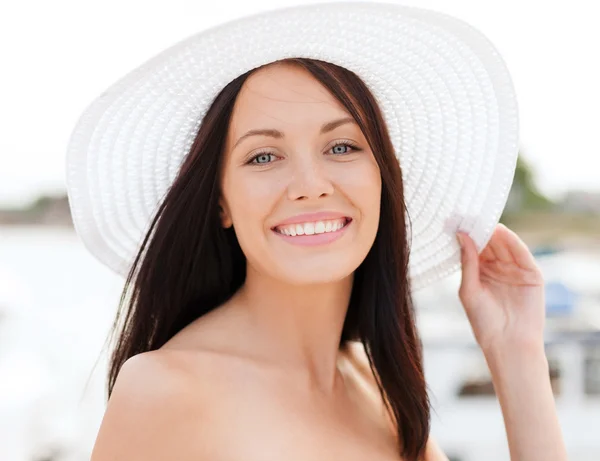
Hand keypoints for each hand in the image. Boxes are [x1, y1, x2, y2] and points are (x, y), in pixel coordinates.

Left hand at [456, 223, 545, 353]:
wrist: (508, 344)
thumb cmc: (483, 321)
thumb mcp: (469, 289)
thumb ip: (467, 262)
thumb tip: (462, 235)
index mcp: (480, 273)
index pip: (475, 248)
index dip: (467, 235)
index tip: (456, 220)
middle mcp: (497, 269)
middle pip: (490, 244)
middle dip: (481, 230)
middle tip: (469, 215)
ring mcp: (515, 271)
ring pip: (505, 246)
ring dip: (496, 233)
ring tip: (484, 219)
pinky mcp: (532, 275)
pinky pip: (522, 255)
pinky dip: (513, 242)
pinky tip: (502, 232)